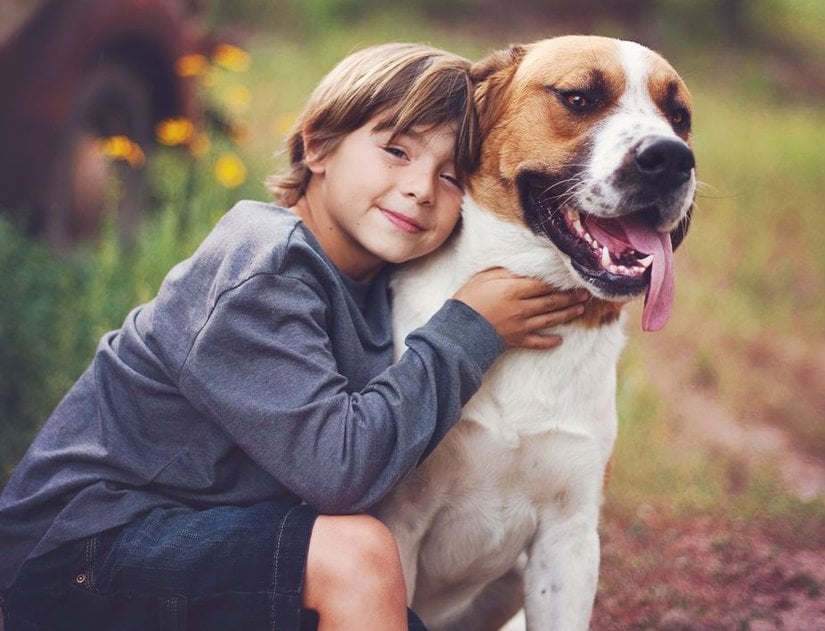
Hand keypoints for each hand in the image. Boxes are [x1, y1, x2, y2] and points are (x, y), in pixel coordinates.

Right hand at [453, 268, 588, 349]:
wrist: (458, 329)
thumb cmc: (468, 299)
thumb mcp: (485, 277)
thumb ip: (507, 273)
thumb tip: (525, 270)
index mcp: (514, 290)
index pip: (544, 285)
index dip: (560, 282)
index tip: (572, 279)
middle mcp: (522, 308)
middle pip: (551, 301)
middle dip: (570, 297)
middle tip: (586, 294)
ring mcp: (520, 325)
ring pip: (549, 320)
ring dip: (566, 314)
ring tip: (580, 310)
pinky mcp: (516, 340)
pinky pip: (536, 342)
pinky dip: (548, 342)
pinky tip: (559, 341)